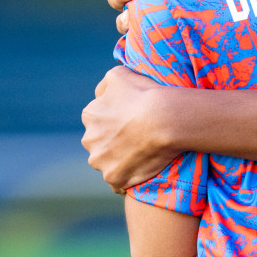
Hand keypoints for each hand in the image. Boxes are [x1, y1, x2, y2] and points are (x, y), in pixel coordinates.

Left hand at [82, 65, 180, 191]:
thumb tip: (99, 95)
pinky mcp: (115, 178)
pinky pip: (118, 182)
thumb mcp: (119, 74)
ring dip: (119, 159)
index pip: (97, 120)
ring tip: (142, 153)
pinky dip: (127, 177)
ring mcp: (101, 161)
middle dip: (113, 141)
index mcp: (90, 115)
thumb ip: (104, 85)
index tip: (131, 120)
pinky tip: (141, 168)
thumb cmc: (145, 93)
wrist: (166, 119)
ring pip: (107, 162)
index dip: (115, 120)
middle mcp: (90, 140)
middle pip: (100, 142)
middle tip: (138, 136)